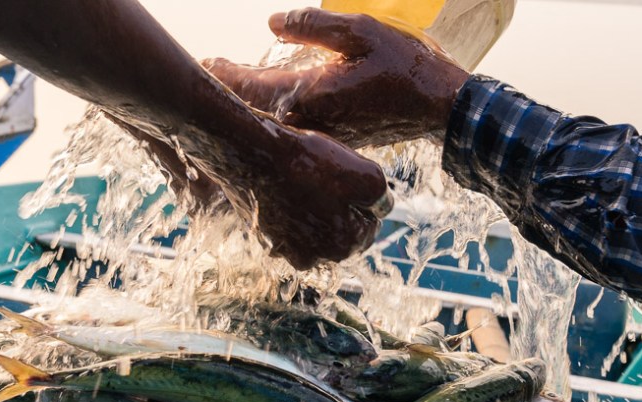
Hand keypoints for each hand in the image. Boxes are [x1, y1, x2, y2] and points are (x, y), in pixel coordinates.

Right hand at [112, 100, 389, 270]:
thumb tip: (381, 209)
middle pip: (339, 230)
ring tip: (304, 178)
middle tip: (326, 176)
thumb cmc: (311, 163)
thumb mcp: (369, 175)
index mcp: (343, 248)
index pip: (368, 225)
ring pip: (312, 227)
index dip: (363, 198)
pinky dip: (289, 206)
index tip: (348, 176)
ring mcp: (283, 250)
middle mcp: (313, 259)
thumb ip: (383, 199)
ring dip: (313, 208)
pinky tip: (285, 184)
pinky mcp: (262, 236)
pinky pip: (286, 222)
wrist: (254, 153)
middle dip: (339, 207)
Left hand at [206, 7, 469, 148]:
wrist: (439, 110)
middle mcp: (308, 122)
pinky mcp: (333, 140)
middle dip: (231, 90)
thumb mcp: (361, 30)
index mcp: (308, 94)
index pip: (248, 85)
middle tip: (209, 73)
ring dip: (252, 103)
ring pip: (273, 120)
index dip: (222, 72)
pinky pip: (293, 125)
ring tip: (235, 83)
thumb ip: (312, 25)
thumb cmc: (405, 67)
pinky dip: (276, 111)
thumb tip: (272, 22)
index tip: (202, 62)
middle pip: (253, 108)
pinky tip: (272, 97)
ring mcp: (320, 135)